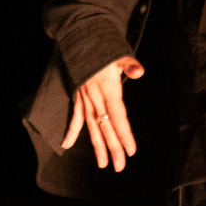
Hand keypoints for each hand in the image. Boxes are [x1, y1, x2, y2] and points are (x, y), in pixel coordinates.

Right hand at [61, 55, 144, 171]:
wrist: (84, 38)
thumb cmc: (105, 48)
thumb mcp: (119, 54)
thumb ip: (129, 64)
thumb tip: (139, 72)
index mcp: (108, 88)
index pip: (118, 115)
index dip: (123, 134)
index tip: (130, 150)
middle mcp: (95, 97)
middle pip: (105, 126)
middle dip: (113, 147)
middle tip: (120, 166)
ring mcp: (86, 98)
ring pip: (91, 126)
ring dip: (97, 145)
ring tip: (103, 164)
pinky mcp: (79, 96)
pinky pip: (75, 116)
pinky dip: (72, 131)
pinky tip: (67, 145)